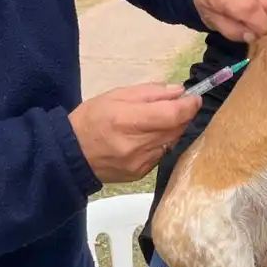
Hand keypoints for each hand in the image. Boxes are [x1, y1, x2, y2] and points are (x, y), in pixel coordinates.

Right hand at [69, 83, 200, 184]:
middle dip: (184, 116)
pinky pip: (162, 154)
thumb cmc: (91, 119)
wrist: (71, 154)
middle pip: (176, 129)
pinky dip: (163, 143)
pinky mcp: (140, 174)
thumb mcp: (115, 96)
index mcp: (127, 120)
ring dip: (175, 130)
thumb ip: (149, 92)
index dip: (189, 106)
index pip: (171, 115)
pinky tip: (151, 137)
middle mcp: (136, 145)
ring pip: (172, 142)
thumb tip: (178, 92)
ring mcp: (140, 162)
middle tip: (181, 106)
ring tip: (164, 120)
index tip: (195, 98)